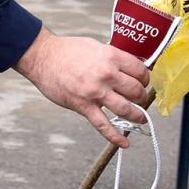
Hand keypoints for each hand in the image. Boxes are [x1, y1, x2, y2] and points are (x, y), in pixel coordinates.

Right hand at [13, 28, 149, 147]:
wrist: (44, 57)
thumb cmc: (68, 50)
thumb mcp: (95, 46)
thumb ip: (112, 57)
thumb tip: (127, 66)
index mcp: (111, 56)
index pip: (139, 70)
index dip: (145, 78)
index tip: (144, 82)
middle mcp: (107, 75)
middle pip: (136, 90)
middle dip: (142, 97)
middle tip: (141, 98)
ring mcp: (96, 92)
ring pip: (125, 109)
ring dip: (137, 116)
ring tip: (140, 118)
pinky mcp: (84, 106)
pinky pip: (103, 125)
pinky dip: (115, 137)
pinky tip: (125, 143)